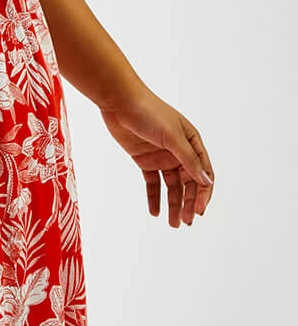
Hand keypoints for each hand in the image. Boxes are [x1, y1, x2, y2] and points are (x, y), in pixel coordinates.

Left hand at [98, 87, 213, 226]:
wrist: (119, 101)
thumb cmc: (149, 112)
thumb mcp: (172, 137)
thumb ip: (189, 160)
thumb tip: (207, 181)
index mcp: (192, 143)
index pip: (204, 174)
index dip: (203, 194)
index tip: (198, 211)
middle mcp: (179, 151)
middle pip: (189, 183)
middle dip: (188, 203)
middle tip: (185, 222)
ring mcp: (162, 156)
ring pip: (171, 186)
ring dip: (173, 204)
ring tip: (172, 224)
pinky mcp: (144, 160)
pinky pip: (153, 183)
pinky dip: (154, 197)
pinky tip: (155, 212)